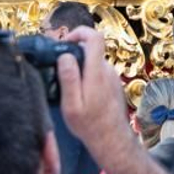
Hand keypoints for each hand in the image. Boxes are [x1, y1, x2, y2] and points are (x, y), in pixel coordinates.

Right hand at [55, 26, 132, 158]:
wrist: (112, 140)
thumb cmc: (90, 125)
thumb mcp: (72, 105)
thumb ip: (69, 78)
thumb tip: (65, 56)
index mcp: (96, 72)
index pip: (95, 37)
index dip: (79, 32)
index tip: (65, 42)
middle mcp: (107, 70)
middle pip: (91, 49)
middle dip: (74, 55)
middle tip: (60, 71)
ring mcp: (112, 77)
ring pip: (93, 62)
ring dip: (80, 69)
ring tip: (70, 88)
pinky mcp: (113, 84)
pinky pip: (97, 73)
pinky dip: (87, 78)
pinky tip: (81, 96)